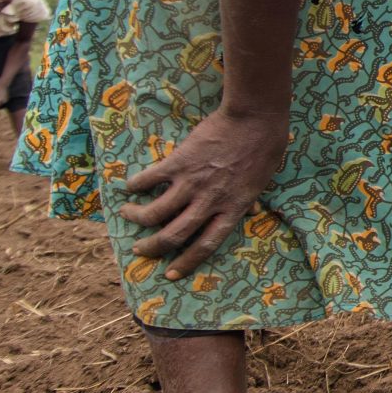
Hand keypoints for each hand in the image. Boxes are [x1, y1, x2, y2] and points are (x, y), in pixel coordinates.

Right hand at [121, 107, 289, 280]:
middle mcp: (209, 202)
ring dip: (136, 217)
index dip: (186, 263)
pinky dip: (136, 185)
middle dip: (152, 248)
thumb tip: (251, 213)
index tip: (170, 274)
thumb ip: (249, 199)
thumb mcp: (262, 181)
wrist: (254, 118)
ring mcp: (192, 183)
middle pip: (174, 236)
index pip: (206, 246)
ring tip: (127, 214)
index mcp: (231, 209)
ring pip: (155, 212)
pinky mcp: (179, 162)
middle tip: (140, 250)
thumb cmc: (264, 148)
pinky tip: (129, 187)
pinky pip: (150, 179)